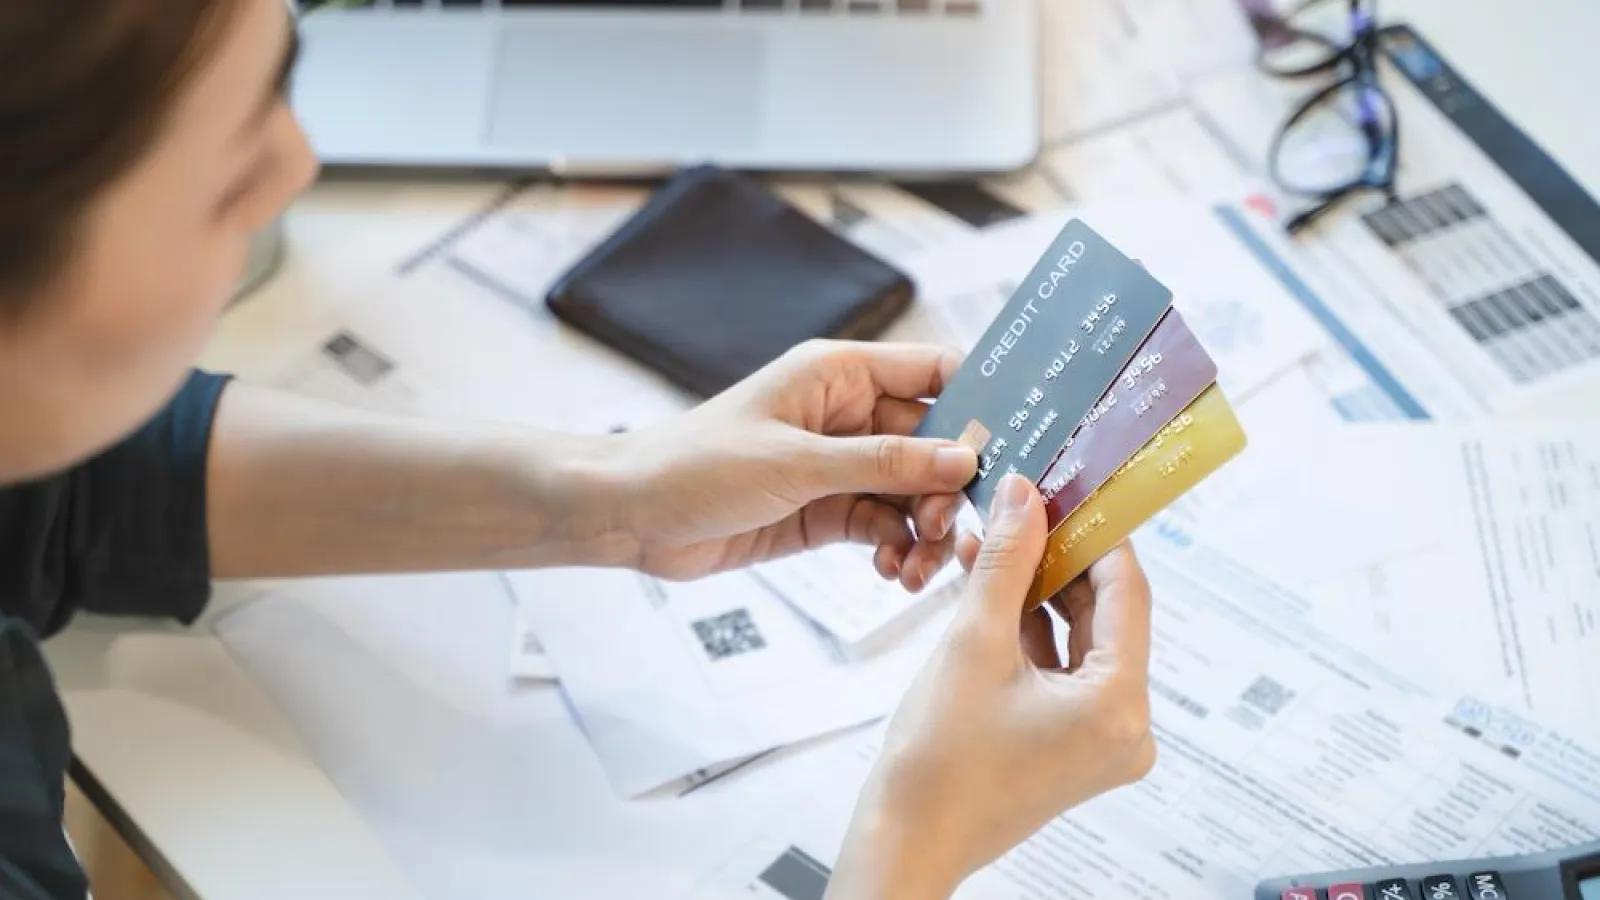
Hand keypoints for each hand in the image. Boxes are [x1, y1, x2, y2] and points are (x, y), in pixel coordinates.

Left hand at [612, 340, 978, 588]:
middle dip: (950, 487)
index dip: (979, 402)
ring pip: (911, 492)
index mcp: (839, 374)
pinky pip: (881, 525)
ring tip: (917, 565)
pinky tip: (892, 572)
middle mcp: (846, 414)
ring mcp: (837, 465)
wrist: (630, 515)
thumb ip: (884, 462)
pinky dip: (895, 549)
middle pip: (932, 442)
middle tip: (948, 530)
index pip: (933, 372)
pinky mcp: (823, 510)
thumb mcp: (798, 463)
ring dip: (924, 529)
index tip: (1016, 444)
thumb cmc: (697, 465)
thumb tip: (964, 460)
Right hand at [827, 474, 1155, 898]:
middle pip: (1104, 615)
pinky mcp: (1072, 747)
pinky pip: (1062, 671)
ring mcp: (1101, 742)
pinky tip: (989, 591)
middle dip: (1057, 559)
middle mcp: (1127, 728)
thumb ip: (1007, 561)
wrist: (905, 840)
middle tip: (1022, 509)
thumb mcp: (973, 641)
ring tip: (991, 544)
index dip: (1095, 531)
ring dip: (1036, 593)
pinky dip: (1029, 633)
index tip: (1068, 487)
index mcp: (1119, 705)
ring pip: (1079, 640)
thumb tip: (1027, 498)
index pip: (1125, 591)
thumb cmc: (938, 763)